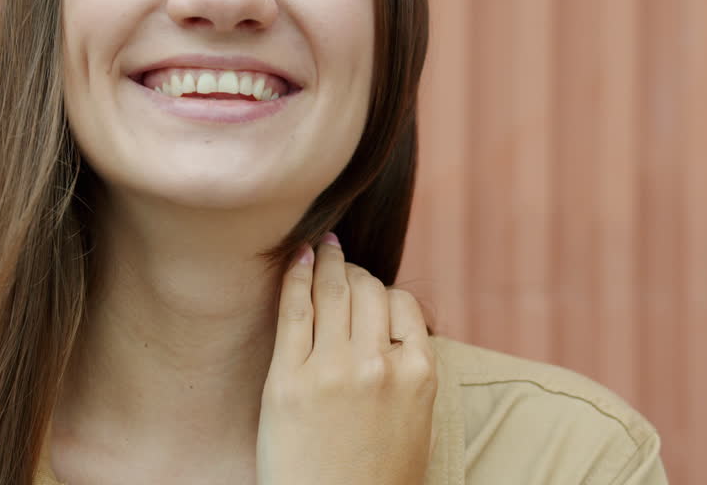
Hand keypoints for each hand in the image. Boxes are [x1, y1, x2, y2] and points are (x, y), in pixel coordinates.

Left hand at [257, 233, 436, 484]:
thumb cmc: (376, 477)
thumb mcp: (417, 423)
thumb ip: (411, 373)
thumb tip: (400, 331)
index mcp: (419, 375)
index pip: (402, 304)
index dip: (383, 291)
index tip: (369, 286)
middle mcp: (378, 365)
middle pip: (368, 290)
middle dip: (353, 269)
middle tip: (339, 259)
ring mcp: (331, 370)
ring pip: (332, 291)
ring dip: (326, 261)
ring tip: (320, 246)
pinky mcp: (288, 380)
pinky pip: (293, 311)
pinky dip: (295, 276)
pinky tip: (296, 257)